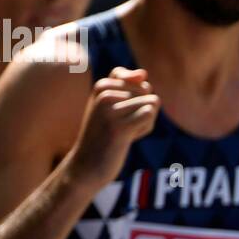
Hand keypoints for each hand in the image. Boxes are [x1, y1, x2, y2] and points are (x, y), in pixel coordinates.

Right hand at [65, 67, 158, 189]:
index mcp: (101, 85)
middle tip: (120, 125)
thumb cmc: (104, 133)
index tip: (117, 112)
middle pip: (147, 92)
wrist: (87, 164)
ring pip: (151, 103)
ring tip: (122, 132)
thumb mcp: (112, 104)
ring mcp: (110, 110)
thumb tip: (143, 73)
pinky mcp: (119, 127)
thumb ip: (128, 83)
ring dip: (144, 121)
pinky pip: (149, 114)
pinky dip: (145, 128)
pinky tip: (128, 137)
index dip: (136, 99)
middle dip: (141, 111)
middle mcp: (103, 93)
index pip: (140, 81)